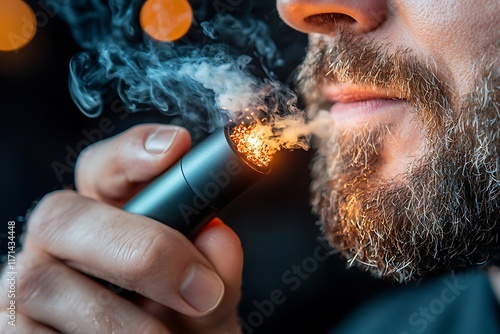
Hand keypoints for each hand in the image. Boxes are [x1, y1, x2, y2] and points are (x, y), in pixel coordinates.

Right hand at [0, 124, 243, 332]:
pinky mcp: (9, 331)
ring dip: (124, 322)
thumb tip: (216, 237)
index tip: (176, 146)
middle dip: (142, 251)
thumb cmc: (182, 325)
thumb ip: (216, 267)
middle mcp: (59, 243)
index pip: (103, 167)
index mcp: (109, 217)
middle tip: (204, 290)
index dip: (133, 151)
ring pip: (44, 283)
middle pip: (63, 215)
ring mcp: (24, 286)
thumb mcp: (208, 298)